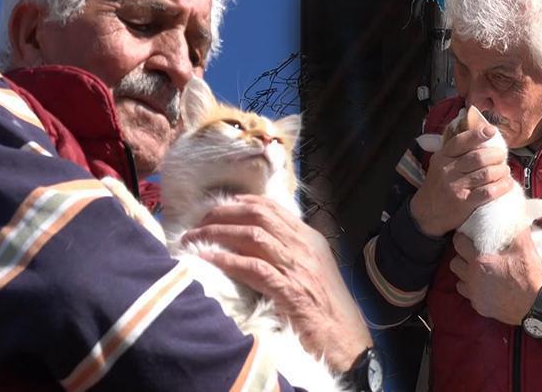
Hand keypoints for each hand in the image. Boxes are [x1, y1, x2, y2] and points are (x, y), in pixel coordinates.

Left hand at [182, 195, 371, 372]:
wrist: (346, 340)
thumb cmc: (328, 309)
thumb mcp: (313, 271)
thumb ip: (291, 254)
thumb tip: (259, 244)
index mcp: (310, 239)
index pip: (273, 208)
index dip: (242, 203)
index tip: (219, 206)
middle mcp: (304, 247)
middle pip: (258, 216)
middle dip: (223, 214)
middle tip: (199, 221)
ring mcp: (297, 267)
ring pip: (252, 236)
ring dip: (218, 234)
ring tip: (195, 238)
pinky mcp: (289, 290)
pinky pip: (252, 268)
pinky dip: (227, 261)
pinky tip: (208, 259)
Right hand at [410, 125, 512, 235]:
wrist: (427, 212)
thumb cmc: (439, 185)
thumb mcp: (440, 164)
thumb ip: (457, 152)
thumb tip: (482, 135)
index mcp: (442, 157)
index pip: (460, 142)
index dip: (477, 135)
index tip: (492, 131)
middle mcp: (448, 170)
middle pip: (478, 157)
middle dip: (496, 155)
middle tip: (502, 156)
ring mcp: (456, 187)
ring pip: (486, 173)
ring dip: (501, 170)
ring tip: (505, 170)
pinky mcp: (464, 203)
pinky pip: (488, 192)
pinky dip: (501, 186)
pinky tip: (507, 183)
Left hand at [449, 228, 541, 324]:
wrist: (536, 306)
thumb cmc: (529, 276)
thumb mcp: (525, 248)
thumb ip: (516, 230)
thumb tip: (514, 216)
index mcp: (480, 261)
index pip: (458, 244)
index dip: (462, 238)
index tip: (468, 238)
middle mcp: (472, 278)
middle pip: (454, 262)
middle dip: (461, 257)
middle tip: (472, 255)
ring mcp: (474, 294)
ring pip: (459, 280)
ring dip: (465, 274)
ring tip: (477, 271)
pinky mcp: (479, 307)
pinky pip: (469, 296)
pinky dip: (473, 290)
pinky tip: (484, 287)